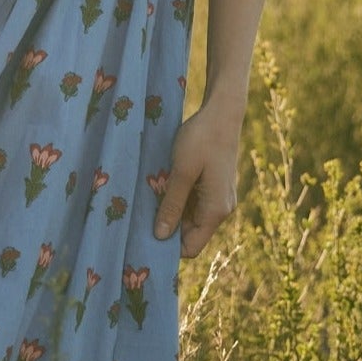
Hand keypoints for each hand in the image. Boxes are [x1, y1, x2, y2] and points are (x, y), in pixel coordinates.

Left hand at [153, 100, 242, 258]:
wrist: (222, 113)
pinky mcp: (213, 187)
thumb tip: (161, 236)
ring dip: (170, 211)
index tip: (144, 238)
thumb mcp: (181, 172)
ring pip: (189, 218)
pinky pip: (193, 203)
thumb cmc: (202, 140)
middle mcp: (221, 209)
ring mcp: (218, 198)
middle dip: (167, 228)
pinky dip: (177, 199)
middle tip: (140, 217)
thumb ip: (171, 205)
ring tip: (148, 199)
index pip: (191, 248)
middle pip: (190, 234)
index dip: (169, 247)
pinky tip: (161, 187)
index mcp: (216, 211)